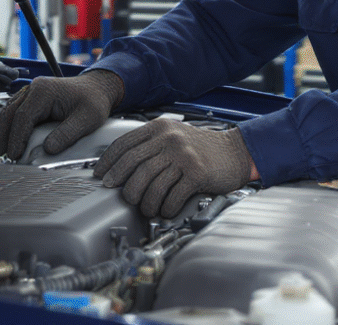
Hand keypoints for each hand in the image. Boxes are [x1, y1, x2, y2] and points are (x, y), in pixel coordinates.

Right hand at [0, 70, 122, 159]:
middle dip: (3, 136)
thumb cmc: (94, 100)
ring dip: (4, 131)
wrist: (97, 89)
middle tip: (2, 156)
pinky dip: (10, 126)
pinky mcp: (32, 99)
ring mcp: (31, 92)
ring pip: (9, 112)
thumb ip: (67, 134)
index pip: (23, 117)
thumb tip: (48, 150)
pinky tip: (10, 140)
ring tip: (2, 151)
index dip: (17, 138)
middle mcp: (34, 89)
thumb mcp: (87, 119)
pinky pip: (15, 112)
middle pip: (10, 113)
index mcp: (44, 91)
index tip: (14, 155)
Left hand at [94, 119, 252, 217]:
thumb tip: (119, 167)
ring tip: (147, 208)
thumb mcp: (174, 136)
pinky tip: (166, 210)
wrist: (236, 152)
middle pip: (133, 165)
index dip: (108, 162)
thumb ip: (150, 145)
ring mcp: (184, 156)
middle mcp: (170, 139)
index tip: (102, 176)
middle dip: (123, 185)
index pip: (124, 144)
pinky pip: (172, 196)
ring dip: (146, 202)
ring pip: (151, 184)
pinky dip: (166, 208)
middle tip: (123, 196)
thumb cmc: (202, 148)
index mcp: (160, 128)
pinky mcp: (197, 173)